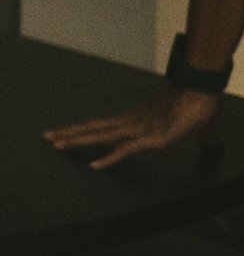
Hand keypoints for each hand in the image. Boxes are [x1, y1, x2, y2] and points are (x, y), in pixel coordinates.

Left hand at [46, 88, 220, 167]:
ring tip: (57, 145)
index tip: (63, 132)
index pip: (101, 126)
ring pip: (102, 137)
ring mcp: (139, 131)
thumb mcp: (188, 125)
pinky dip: (109, 158)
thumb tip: (210, 145)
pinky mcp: (152, 139)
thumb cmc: (194, 103)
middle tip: (46, 138)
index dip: (82, 130)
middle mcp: (131, 123)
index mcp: (134, 120)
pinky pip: (125, 150)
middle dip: (70, 133)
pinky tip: (94, 165)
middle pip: (94, 129)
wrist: (201, 90)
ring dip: (79, 142)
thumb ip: (196, 137)